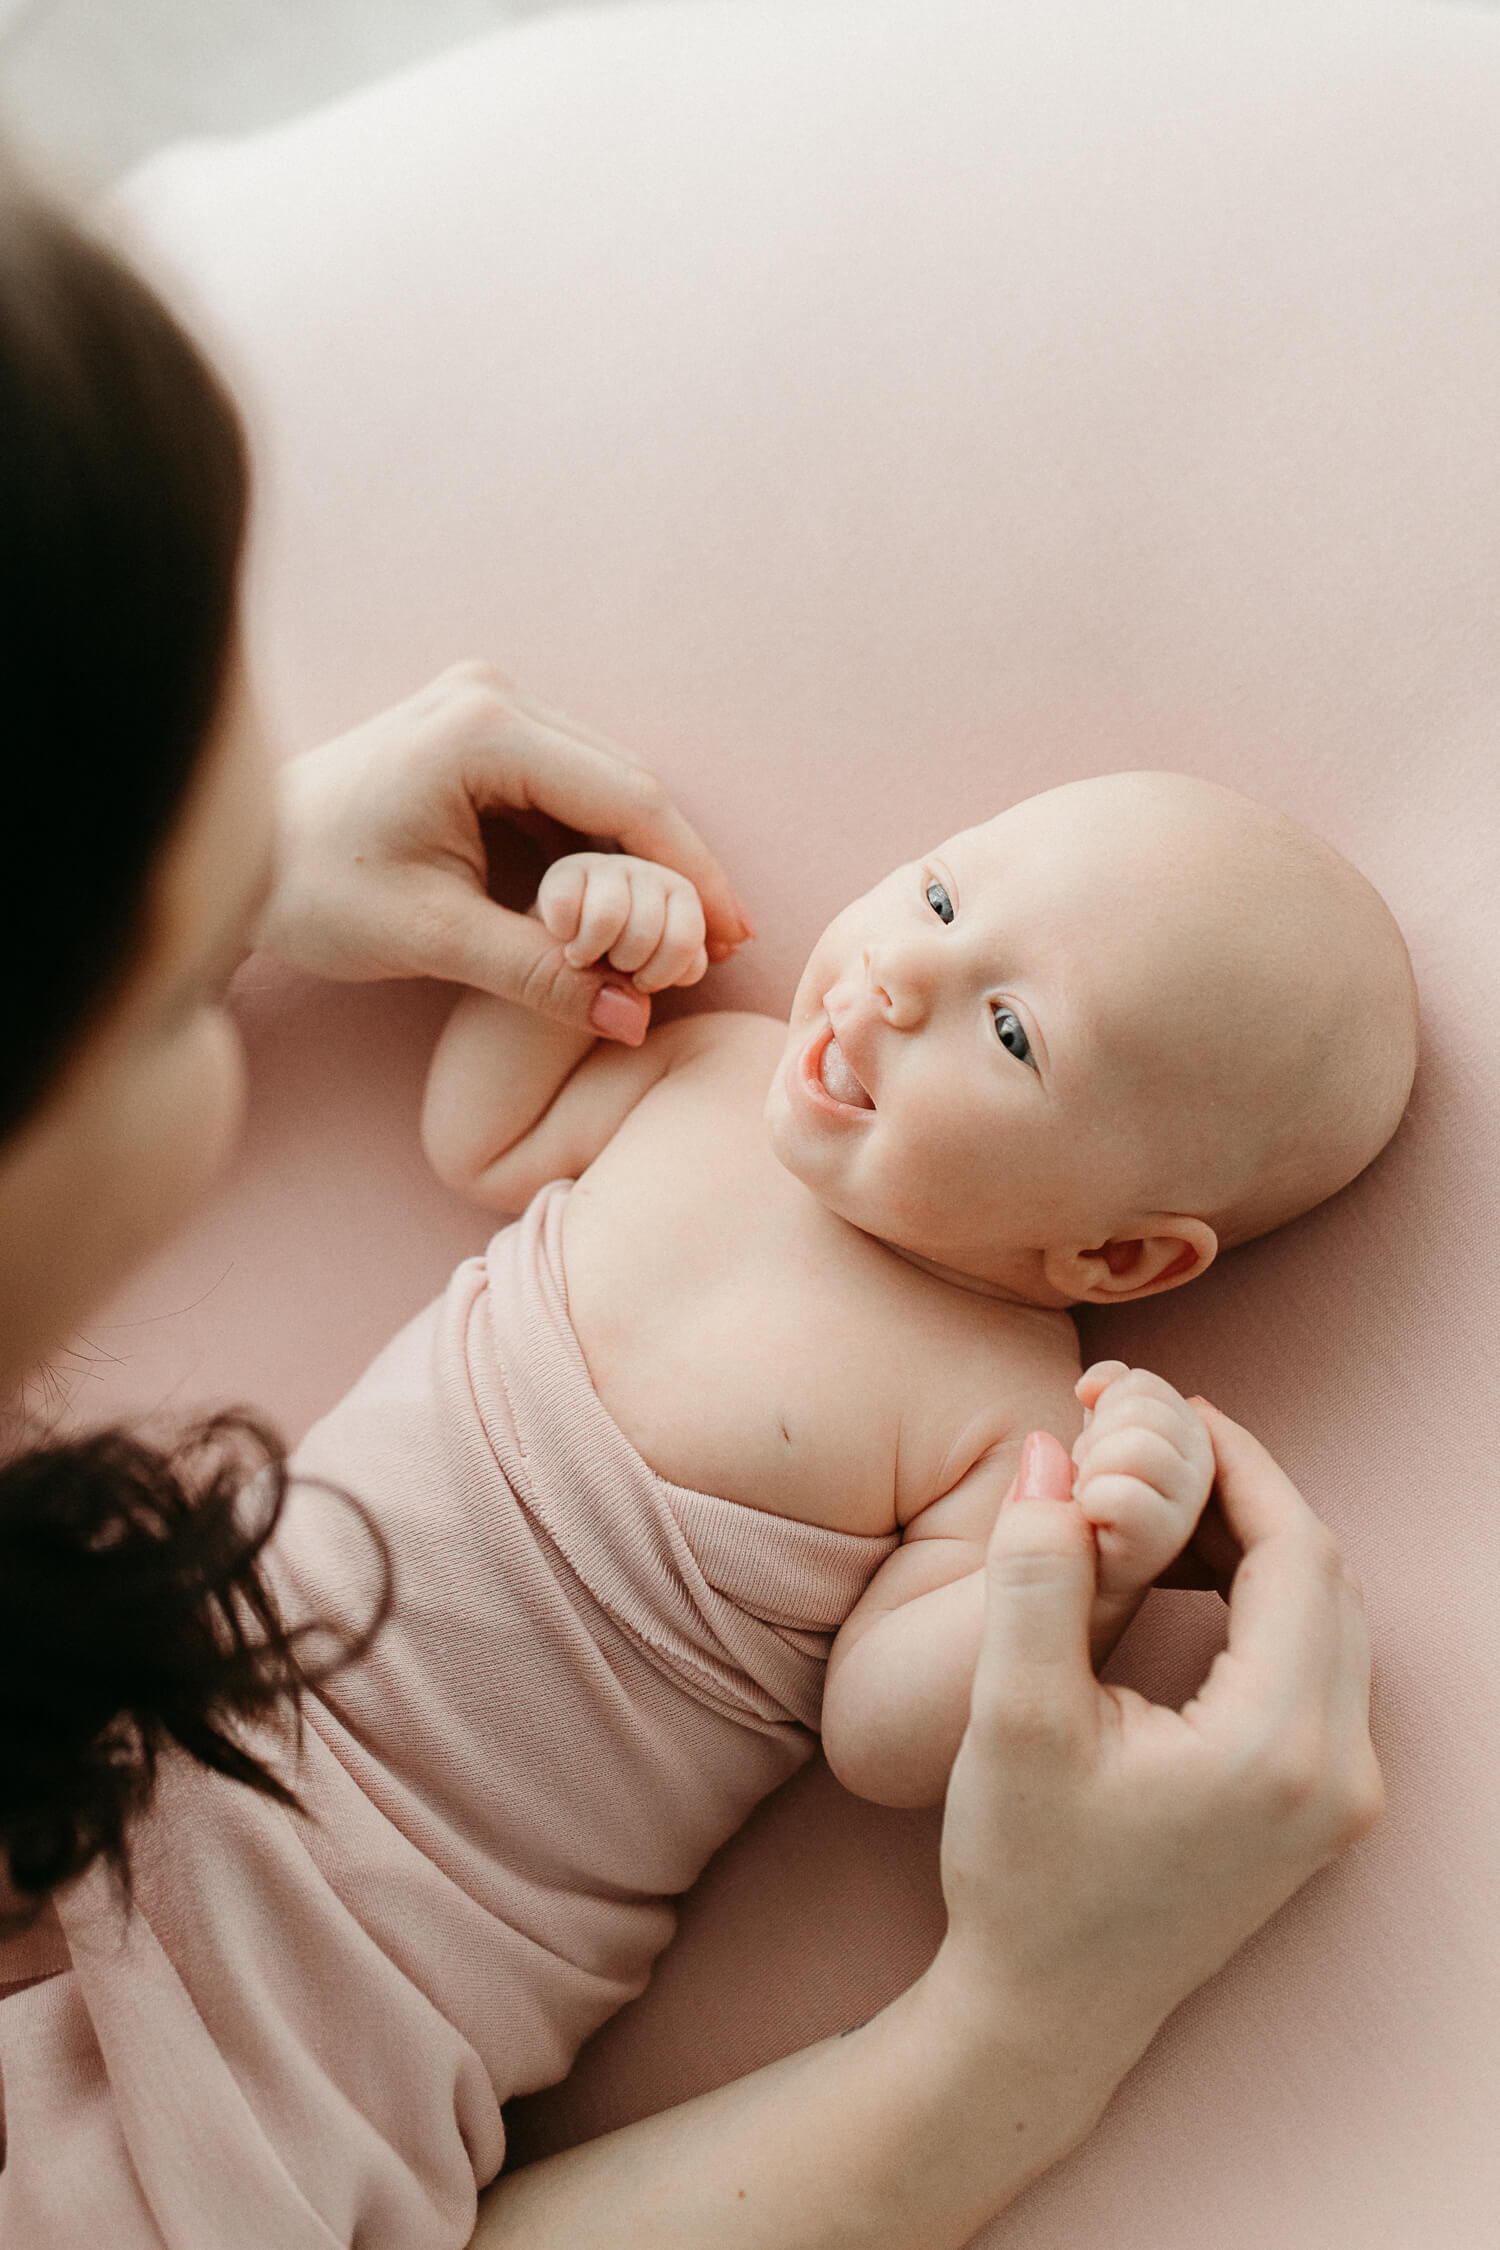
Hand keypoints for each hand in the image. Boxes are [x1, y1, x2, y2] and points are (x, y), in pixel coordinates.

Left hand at [256, 661, 752, 1033]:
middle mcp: (491, 695)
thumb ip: (537, 975)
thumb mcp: (429, 937)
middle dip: (678, 866)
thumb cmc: (312, 891)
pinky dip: (602, 846)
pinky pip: (567, 788)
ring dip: (645, 857)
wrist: (240, 856)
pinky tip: (633, 902)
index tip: (733, 933)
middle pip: (625, 784)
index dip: (690, 871)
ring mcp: (484, 704)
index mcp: (481, 729)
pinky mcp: (478, 730)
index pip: (626, 798)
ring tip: (693, 930)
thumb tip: (634, 1020)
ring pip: (603, 785)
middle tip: (728, 941)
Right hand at [932, 1410, 1381, 2080]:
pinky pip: (1316, 1664)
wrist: (1048, 2012)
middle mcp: (1341, 1773)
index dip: (1238, 1462)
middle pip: (1325, 1576)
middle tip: (1157, 1442)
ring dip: (1256, 1543)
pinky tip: (1186, 1579)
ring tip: (1159, 1501)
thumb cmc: (1025, 1877)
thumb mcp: (1012, 1717)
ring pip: (1328, 1617)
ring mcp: (1340, 1798)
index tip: (1166, 1409)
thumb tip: (1050, 1453)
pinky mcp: (1320, 1810)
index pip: (1297, 1551)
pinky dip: (1262, 1601)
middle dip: (1247, 1492)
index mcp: (1282, 1747)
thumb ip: (1035, 1574)